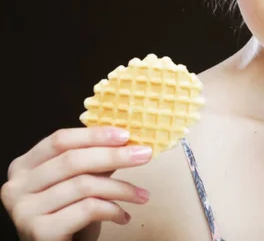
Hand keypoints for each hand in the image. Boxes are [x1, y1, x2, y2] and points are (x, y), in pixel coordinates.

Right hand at [1, 127, 152, 240]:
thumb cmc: (69, 218)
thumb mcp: (80, 184)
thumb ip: (95, 162)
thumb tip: (126, 139)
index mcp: (24, 166)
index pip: (60, 140)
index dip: (94, 135)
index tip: (126, 134)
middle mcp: (16, 186)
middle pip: (73, 160)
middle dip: (114, 156)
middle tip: (144, 155)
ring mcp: (24, 210)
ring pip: (83, 185)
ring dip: (121, 188)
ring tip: (142, 195)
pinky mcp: (39, 231)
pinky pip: (87, 209)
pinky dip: (112, 210)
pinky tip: (123, 216)